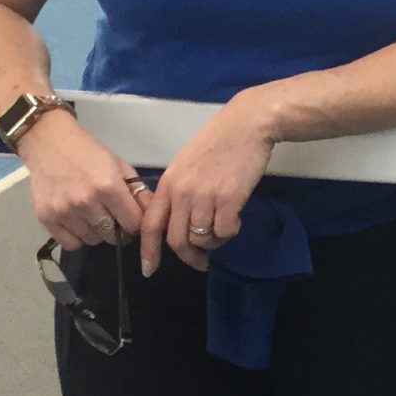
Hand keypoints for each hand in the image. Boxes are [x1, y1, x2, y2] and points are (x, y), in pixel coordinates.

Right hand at [15, 114, 146, 251]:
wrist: (48, 142)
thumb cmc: (87, 152)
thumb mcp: (119, 166)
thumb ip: (137, 191)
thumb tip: (152, 214)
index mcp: (108, 187)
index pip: (133, 224)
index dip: (135, 224)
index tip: (131, 219)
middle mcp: (86, 202)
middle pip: (112, 236)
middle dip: (117, 230)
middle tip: (112, 217)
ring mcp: (65, 212)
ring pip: (92, 240)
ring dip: (97, 233)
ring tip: (92, 215)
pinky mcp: (47, 218)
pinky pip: (71, 244)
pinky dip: (77, 237)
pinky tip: (77, 222)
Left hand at [140, 95, 277, 275]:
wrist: (247, 125)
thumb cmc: (218, 141)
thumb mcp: (186, 164)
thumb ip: (178, 190)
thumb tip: (178, 219)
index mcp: (168, 183)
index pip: (150, 225)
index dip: (148, 251)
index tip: (149, 270)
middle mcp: (183, 193)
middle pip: (177, 240)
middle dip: (189, 257)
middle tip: (200, 262)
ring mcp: (205, 196)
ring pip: (202, 239)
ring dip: (213, 243)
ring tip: (222, 231)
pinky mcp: (229, 199)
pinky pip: (224, 232)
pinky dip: (229, 233)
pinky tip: (235, 220)